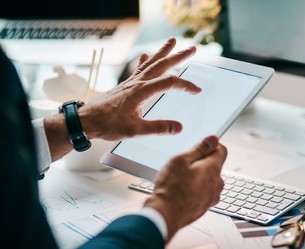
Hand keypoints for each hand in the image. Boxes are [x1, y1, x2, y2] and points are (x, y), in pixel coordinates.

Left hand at [80, 37, 200, 139]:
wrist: (87, 120)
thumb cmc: (108, 124)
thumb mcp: (136, 130)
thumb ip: (158, 128)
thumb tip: (178, 127)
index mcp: (142, 91)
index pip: (170, 83)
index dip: (186, 85)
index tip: (197, 90)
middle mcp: (137, 83)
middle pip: (162, 65)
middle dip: (178, 56)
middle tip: (192, 48)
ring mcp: (131, 82)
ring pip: (151, 63)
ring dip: (163, 52)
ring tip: (172, 41)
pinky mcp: (125, 85)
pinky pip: (138, 69)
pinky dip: (144, 60)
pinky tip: (146, 55)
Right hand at [144, 135, 227, 241]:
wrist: (165, 215)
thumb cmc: (171, 187)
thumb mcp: (182, 160)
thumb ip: (200, 148)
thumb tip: (214, 139)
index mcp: (213, 169)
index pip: (222, 151)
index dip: (211, 146)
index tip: (199, 148)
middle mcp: (217, 184)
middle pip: (214, 167)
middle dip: (201, 163)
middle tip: (184, 166)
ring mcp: (211, 198)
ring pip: (208, 181)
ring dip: (198, 178)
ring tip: (180, 180)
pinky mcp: (204, 207)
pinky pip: (202, 193)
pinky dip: (194, 190)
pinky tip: (180, 191)